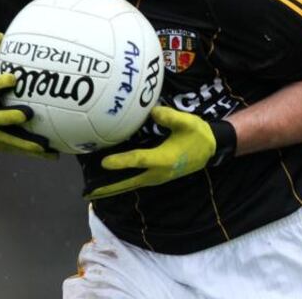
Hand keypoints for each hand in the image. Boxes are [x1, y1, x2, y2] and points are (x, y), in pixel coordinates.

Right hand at [0, 33, 55, 158]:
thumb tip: (0, 34)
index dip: (0, 84)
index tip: (14, 78)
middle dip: (11, 117)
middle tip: (27, 113)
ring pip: (11, 141)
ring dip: (29, 144)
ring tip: (47, 146)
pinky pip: (19, 150)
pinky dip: (36, 154)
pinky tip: (54, 156)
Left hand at [84, 106, 236, 199]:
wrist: (212, 148)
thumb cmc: (198, 135)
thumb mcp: (187, 122)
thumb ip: (169, 116)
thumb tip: (151, 110)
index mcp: (164, 159)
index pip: (138, 160)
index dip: (121, 161)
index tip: (104, 162)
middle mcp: (158, 172)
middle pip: (129, 182)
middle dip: (109, 187)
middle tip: (90, 191)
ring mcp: (158, 177)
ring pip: (132, 184)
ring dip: (115, 187)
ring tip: (95, 190)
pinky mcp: (158, 177)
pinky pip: (137, 181)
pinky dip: (124, 182)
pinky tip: (113, 180)